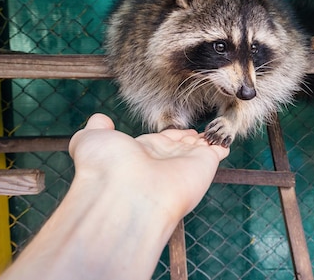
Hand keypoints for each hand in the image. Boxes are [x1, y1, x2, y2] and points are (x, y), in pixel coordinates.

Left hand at [69, 113, 229, 221]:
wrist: (126, 194)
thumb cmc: (104, 168)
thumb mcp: (90, 139)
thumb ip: (96, 128)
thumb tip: (99, 119)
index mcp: (140, 154)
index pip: (156, 143)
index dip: (165, 136)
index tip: (174, 130)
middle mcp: (163, 161)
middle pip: (178, 147)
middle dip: (185, 139)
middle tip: (193, 132)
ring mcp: (184, 164)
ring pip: (197, 149)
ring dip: (203, 140)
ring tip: (212, 133)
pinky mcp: (204, 164)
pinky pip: (216, 150)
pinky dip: (221, 144)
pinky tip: (223, 140)